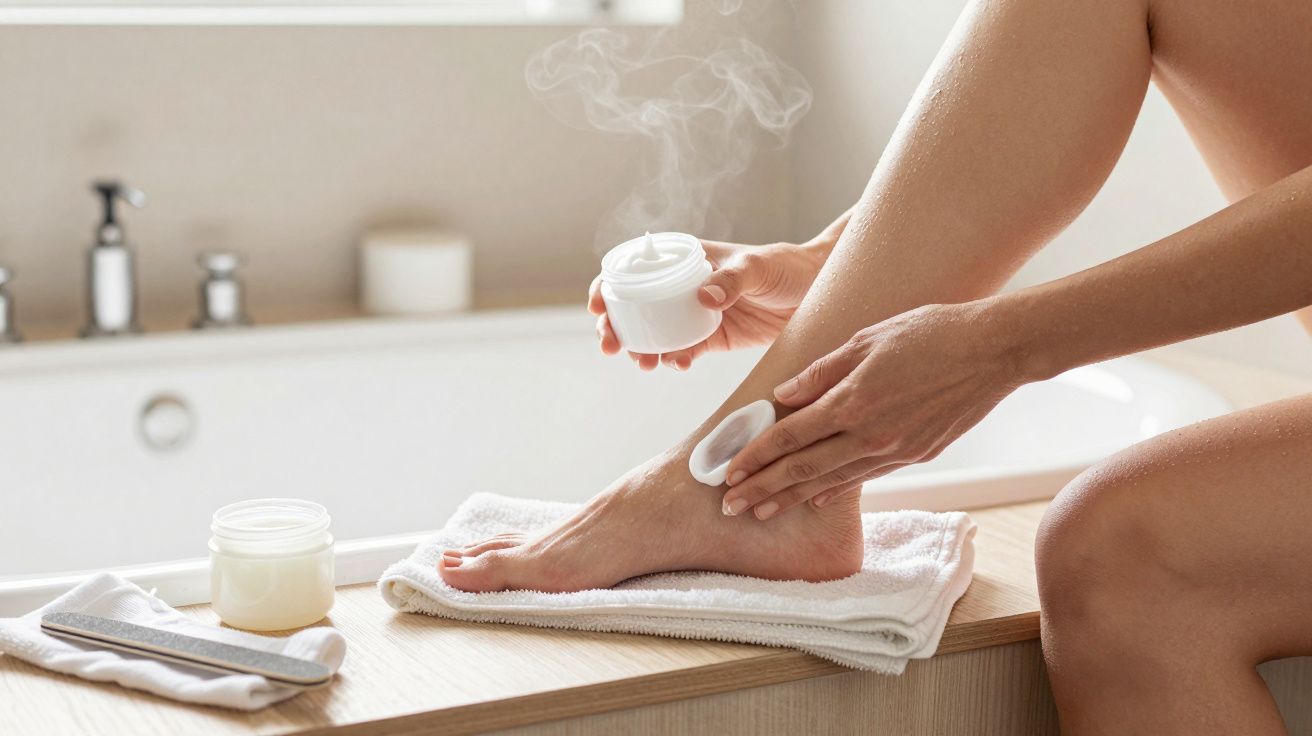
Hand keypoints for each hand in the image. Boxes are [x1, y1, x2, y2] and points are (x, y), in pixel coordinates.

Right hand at [589, 240, 824, 370]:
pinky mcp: (713, 338)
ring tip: (642, 363)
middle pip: (636, 305)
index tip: (597, 303)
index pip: (636, 267)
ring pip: (655, 332)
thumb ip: (732, 279)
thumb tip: (704, 297)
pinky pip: (684, 350)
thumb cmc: (787, 267)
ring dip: (641, 348)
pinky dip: (674, 359)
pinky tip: (674, 365)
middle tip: (611, 345)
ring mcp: (696, 314)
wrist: (818, 292)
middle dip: (616, 325)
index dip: (608, 283)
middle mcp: (685, 286)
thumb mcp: (758, 266)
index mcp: (687, 259)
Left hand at [720, 302, 1027, 519]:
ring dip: (792, 498)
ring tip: (761, 512)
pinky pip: (865, 477)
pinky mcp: (916, 455)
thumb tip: (783, 395)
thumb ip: (822, 371)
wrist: (994, 351)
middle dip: (762, 489)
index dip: (754, 456)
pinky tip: (813, 499)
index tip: (727, 473)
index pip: (789, 436)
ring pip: (831, 481)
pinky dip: (834, 490)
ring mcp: (895, 449)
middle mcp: (870, 433)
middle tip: (730, 507)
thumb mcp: (868, 339)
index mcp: (853, 400)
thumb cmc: (931, 332)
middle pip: (802, 468)